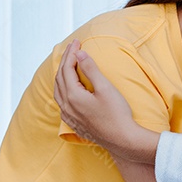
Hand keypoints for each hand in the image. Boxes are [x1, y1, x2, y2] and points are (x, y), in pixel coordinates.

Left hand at [54, 39, 147, 156]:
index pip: (67, 68)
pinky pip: (61, 102)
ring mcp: (69, 116)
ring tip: (68, 64)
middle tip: (73, 48)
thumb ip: (91, 70)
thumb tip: (80, 54)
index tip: (77, 42)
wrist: (123, 140)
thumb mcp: (106, 88)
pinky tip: (67, 89)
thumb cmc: (117, 114)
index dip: (71, 53)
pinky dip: (62, 89)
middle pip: (60, 78)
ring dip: (62, 74)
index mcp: (73, 96)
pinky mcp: (74, 123)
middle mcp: (67, 106)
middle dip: (66, 61)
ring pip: (58, 90)